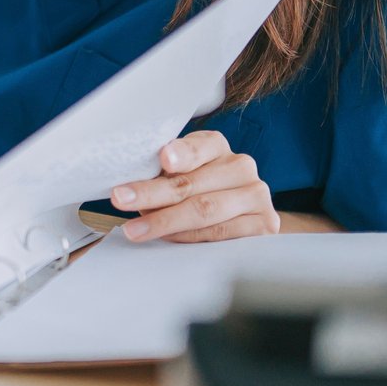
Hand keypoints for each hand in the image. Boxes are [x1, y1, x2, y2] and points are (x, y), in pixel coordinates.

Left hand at [109, 130, 278, 242]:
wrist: (237, 218)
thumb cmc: (196, 192)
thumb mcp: (177, 175)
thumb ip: (161, 174)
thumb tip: (126, 184)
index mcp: (217, 146)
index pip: (199, 146)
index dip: (181, 153)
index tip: (164, 160)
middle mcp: (240, 166)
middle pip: (192, 184)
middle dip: (152, 194)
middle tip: (122, 199)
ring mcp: (256, 195)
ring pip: (205, 211)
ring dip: (165, 221)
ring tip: (135, 229)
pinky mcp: (264, 224)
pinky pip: (220, 234)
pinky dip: (189, 238)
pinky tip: (167, 239)